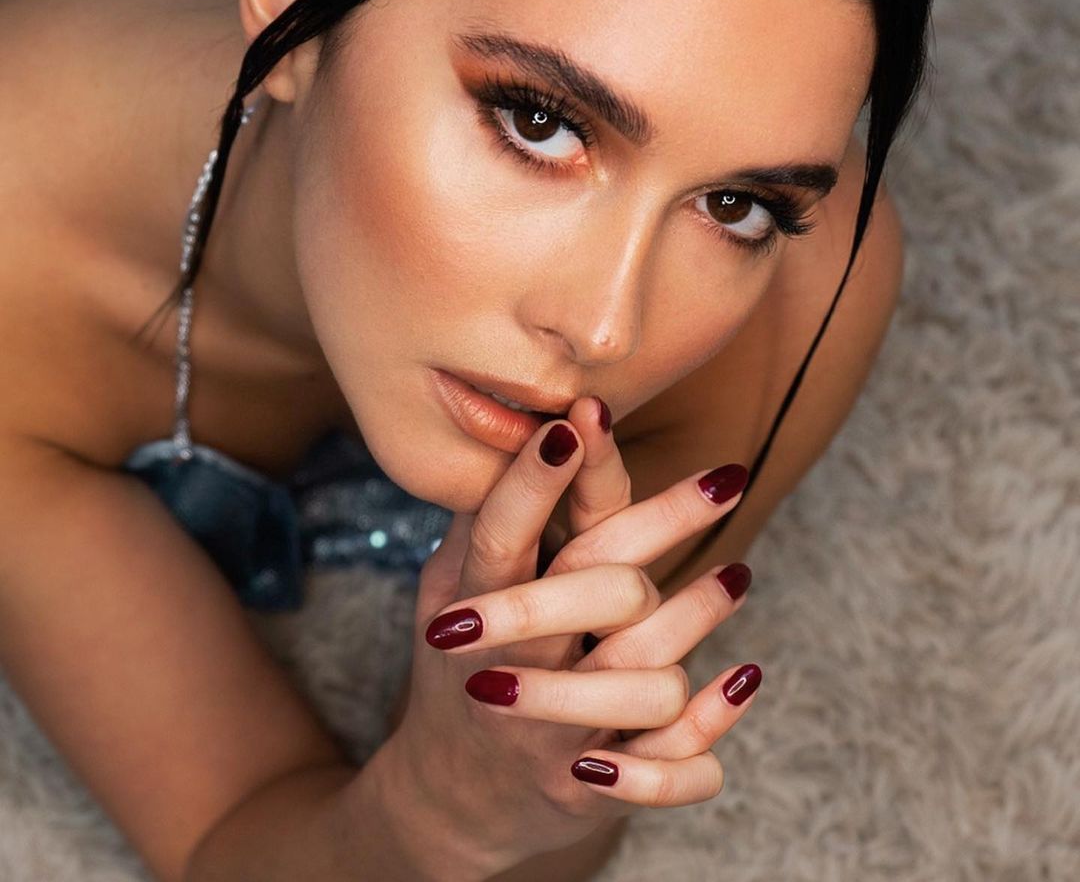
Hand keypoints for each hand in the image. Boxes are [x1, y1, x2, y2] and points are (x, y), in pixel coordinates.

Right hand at [374, 396, 760, 875]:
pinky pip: (669, 766)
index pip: (504, 535)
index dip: (536, 480)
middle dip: (662, 526)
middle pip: (598, 592)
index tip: (579, 418)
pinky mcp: (594, 786)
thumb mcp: (446, 589)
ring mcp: (558, 735)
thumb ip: (485, 520)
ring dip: (699, 620)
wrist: (450, 796)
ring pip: (649, 675)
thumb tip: (530, 427)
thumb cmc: (458, 665)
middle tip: (727, 478)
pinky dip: (711, 725)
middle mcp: (516, 670)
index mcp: (473, 609)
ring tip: (738, 575)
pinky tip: (746, 675)